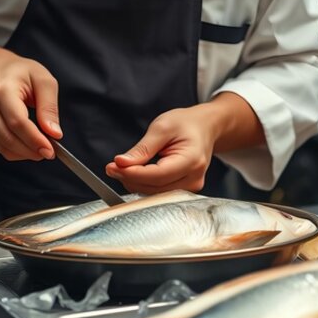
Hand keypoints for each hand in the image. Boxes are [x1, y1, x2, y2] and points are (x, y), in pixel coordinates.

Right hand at [0, 52, 62, 160]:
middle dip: (32, 150)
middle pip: (9, 138)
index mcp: (3, 90)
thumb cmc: (20, 73)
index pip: (17, 122)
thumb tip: (54, 134)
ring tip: (40, 146)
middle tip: (49, 151)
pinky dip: (15, 150)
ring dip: (25, 153)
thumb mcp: (43, 80)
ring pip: (4, 147)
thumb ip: (49, 107)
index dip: (34, 140)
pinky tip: (26, 143)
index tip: (50, 150)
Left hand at [105, 92, 265, 193]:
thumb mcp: (162, 127)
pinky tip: (133, 173)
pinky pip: (158, 192)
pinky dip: (143, 184)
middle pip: (154, 187)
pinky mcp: (184, 189)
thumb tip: (122, 163)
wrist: (205, 128)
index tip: (114, 166)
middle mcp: (194, 178)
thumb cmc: (186, 124)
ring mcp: (190, 186)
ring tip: (120, 168)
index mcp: (192, 160)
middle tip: (112, 166)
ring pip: (154, 193)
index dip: (133, 173)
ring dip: (134, 182)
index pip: (158, 175)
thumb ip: (143, 148)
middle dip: (129, 178)